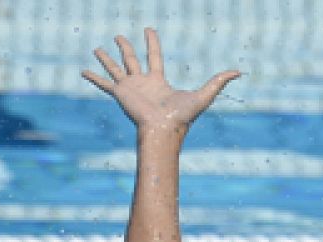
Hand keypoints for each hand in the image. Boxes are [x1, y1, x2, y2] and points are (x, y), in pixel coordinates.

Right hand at [82, 28, 238, 135]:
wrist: (163, 130)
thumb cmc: (182, 117)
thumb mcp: (204, 95)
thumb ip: (218, 82)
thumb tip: (239, 72)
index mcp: (158, 81)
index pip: (154, 56)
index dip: (152, 42)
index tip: (148, 29)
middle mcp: (142, 82)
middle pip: (131, 59)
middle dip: (125, 47)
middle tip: (118, 36)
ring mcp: (129, 88)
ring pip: (115, 68)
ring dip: (106, 58)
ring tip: (96, 48)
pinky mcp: (120, 95)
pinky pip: (104, 84)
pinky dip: (94, 77)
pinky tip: (83, 71)